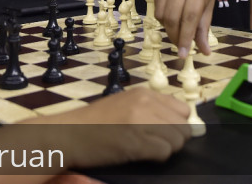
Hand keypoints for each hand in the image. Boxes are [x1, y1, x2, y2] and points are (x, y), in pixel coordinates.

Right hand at [0, 88, 190, 179]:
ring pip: (177, 140)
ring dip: (165, 149)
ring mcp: (140, 121)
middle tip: (154, 144)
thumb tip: (180, 122)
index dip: (176, 124)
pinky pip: (164, 152)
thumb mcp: (123, 105)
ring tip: (144, 149)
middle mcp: (145, 103)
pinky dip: (156, 157)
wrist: (67, 134)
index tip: (163, 132)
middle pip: (184, 125)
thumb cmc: (93, 123)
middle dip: (174, 138)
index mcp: (143, 93)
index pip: (182, 109)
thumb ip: (149, 109)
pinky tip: (138, 154)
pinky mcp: (135, 141)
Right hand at [155, 0, 216, 57]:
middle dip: (175, 36)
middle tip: (180, 45)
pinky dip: (162, 18)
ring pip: (161, 14)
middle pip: (172, 17)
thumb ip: (204, 28)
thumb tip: (204, 51)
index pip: (189, 17)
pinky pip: (156, 7)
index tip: (183, 54)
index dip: (185, 37)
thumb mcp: (209, 4)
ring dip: (168, 28)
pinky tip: (171, 17)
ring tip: (177, 30)